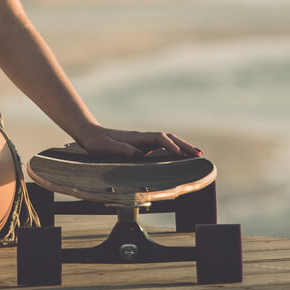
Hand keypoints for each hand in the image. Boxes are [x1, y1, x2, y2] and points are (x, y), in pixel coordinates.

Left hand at [73, 125, 201, 158]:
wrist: (89, 133)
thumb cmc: (96, 142)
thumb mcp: (106, 147)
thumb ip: (122, 150)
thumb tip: (139, 155)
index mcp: (136, 137)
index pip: (159, 138)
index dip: (171, 146)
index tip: (181, 155)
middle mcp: (142, 137)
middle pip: (168, 137)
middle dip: (184, 145)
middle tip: (199, 154)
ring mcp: (143, 141)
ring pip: (167, 141)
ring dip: (182, 147)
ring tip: (196, 155)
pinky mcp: (141, 145)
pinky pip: (161, 146)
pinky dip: (173, 149)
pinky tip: (178, 156)